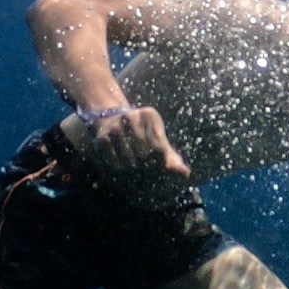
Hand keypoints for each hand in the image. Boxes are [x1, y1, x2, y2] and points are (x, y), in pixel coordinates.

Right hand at [66, 98, 189, 186]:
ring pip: (128, 159)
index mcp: (150, 115)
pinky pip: (114, 160)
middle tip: (143, 168)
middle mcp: (131, 116)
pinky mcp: (102, 136)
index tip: (156, 165)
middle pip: (144, 153)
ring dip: (131, 168)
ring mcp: (116, 125)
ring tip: (132, 167)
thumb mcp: (157, 140)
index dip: (159, 161)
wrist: (108, 117)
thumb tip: (185, 174)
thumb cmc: (140, 134)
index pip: (159, 146)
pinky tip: (120, 164)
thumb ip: (172, 158)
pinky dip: (118, 167)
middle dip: (145, 165)